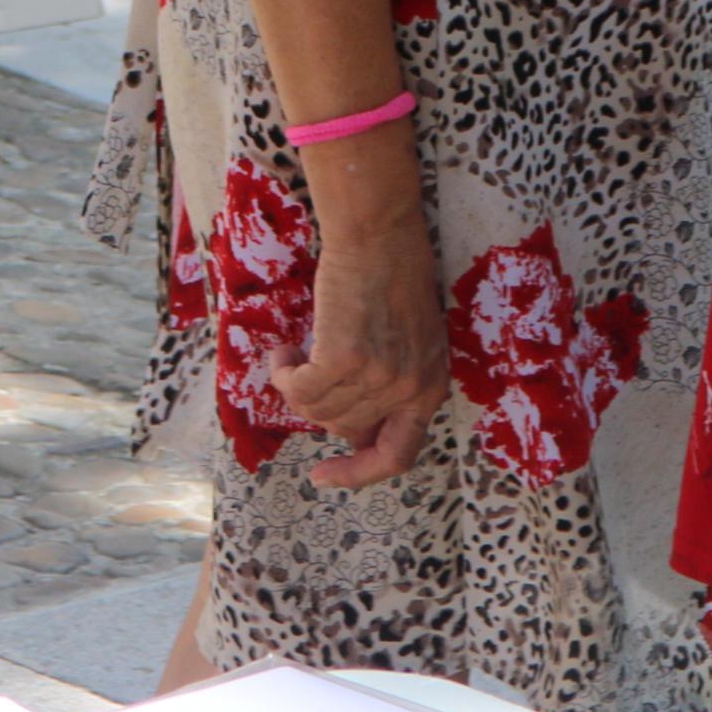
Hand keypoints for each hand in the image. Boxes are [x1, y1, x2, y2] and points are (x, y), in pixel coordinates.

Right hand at [271, 150, 452, 490]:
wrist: (379, 235)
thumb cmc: (392, 276)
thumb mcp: (411, 342)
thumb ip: (391, 384)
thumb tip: (351, 426)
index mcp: (429, 390)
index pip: (397, 456)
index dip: (357, 473)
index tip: (323, 477)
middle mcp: (409, 391)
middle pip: (344, 430)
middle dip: (318, 407)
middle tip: (303, 373)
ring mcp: (378, 377)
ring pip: (317, 410)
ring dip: (294, 386)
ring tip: (292, 354)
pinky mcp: (344, 357)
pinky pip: (298, 388)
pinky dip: (282, 372)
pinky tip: (284, 350)